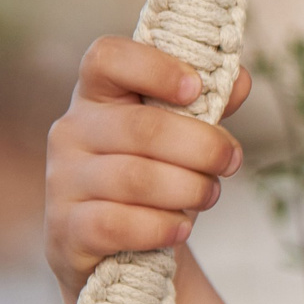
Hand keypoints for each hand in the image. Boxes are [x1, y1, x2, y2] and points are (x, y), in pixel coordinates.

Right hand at [44, 36, 251, 303]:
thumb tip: (240, 81)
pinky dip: (161, 226)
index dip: (155, 67)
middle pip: (141, 128)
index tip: (197, 89)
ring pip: (136, 179)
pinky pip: (118, 224)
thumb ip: (209, 105)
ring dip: (189, 188)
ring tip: (208, 195)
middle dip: (203, 147)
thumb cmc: (155, 173)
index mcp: (98, 95)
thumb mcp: (181, 134)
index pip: (107, 58)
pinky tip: (180, 228)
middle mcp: (72, 131)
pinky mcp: (66, 229)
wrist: (117, 246)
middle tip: (230, 162)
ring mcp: (64, 180)